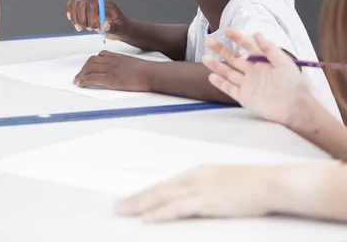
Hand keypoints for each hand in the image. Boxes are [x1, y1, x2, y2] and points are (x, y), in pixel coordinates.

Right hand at [65, 0, 128, 39]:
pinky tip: (73, 21)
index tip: (94, 26)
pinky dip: (70, 13)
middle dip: (82, 19)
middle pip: (80, 4)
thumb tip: (105, 26)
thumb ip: (113, 28)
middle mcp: (97, 3)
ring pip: (75, 4)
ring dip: (76, 18)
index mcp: (106, 5)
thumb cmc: (122, 28)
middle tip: (88, 28)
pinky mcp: (85, 11)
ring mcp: (90, 6)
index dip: (89, 17)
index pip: (91, 5)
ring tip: (83, 28)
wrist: (121, 29)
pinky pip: (73, 6)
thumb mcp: (121, 30)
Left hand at [73, 50, 151, 91]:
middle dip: (84, 68)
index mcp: (118, 56)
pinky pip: (92, 79)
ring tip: (77, 81)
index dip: (92, 60)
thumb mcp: (134, 63)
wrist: (150, 73)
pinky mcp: (110, 79)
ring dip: (81, 75)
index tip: (89, 66)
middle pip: (92, 61)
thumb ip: (126, 65)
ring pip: (89, 69)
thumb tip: (125, 71)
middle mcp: (111, 61)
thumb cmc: (146, 70)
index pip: (100, 55)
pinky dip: (84, 81)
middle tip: (80, 75)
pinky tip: (80, 84)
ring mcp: (110, 70)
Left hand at [116, 164, 274, 221]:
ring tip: (124, 211)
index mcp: (200, 172)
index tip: (133, 199)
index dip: (149, 193)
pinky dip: (162, 212)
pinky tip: (149, 218)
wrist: (270, 183)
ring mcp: (201, 187)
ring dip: (141, 204)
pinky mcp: (208, 200)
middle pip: (160, 188)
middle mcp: (196, 177)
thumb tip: (198, 199)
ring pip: (164, 196)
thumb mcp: (227, 183)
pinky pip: (179, 208)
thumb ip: (211, 189)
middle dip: (137, 198)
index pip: (168, 184)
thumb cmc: (254, 185)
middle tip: (118, 207)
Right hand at [203, 28, 312, 126]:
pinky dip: (220, 83)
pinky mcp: (245, 97)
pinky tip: (211, 76)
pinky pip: (230, 89)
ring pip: (228, 72)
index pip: (247, 46)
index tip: (226, 30)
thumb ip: (269, 48)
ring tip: (205, 57)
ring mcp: (248, 84)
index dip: (237, 38)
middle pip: (233, 58)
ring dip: (217, 65)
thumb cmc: (294, 84)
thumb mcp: (284, 62)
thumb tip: (255, 33)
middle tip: (208, 41)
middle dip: (221, 49)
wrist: (296, 108)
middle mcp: (253, 71)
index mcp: (263, 61)